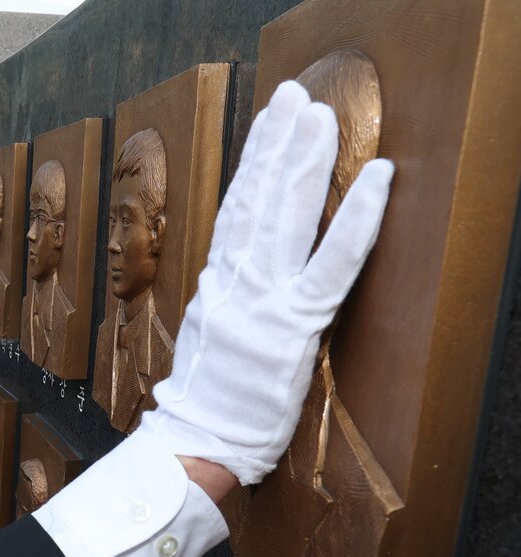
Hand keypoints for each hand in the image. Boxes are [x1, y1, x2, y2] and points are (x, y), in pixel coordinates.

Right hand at [143, 80, 393, 485]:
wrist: (194, 441)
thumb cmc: (202, 403)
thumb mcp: (205, 340)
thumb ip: (223, 303)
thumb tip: (233, 280)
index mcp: (215, 284)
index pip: (236, 210)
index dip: (252, 164)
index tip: (265, 124)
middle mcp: (235, 281)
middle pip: (257, 200)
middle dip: (276, 143)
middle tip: (293, 99)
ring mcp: (263, 299)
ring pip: (285, 216)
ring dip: (304, 161)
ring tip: (317, 118)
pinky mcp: (294, 324)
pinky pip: (333, 262)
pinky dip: (357, 218)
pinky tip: (377, 180)